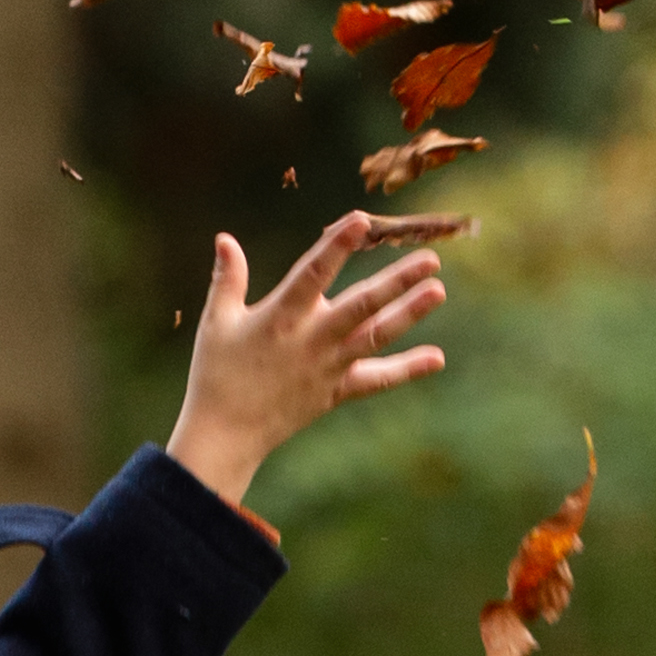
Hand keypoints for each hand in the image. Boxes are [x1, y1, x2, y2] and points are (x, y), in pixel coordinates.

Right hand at [166, 213, 447, 511]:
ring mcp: (328, 367)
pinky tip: (437, 358)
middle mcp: (311, 340)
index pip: (313, 274)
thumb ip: (228, 279)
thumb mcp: (216, 322)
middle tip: (430, 260)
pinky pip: (376, 380)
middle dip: (395, 281)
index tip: (360, 220)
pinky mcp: (336, 391)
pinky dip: (406, 370)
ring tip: (438, 291)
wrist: (226, 435)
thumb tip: (225, 240)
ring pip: (375, 336)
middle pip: (361, 305)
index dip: (336, 246)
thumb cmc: (216, 373)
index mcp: (280, 317)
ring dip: (409, 313)